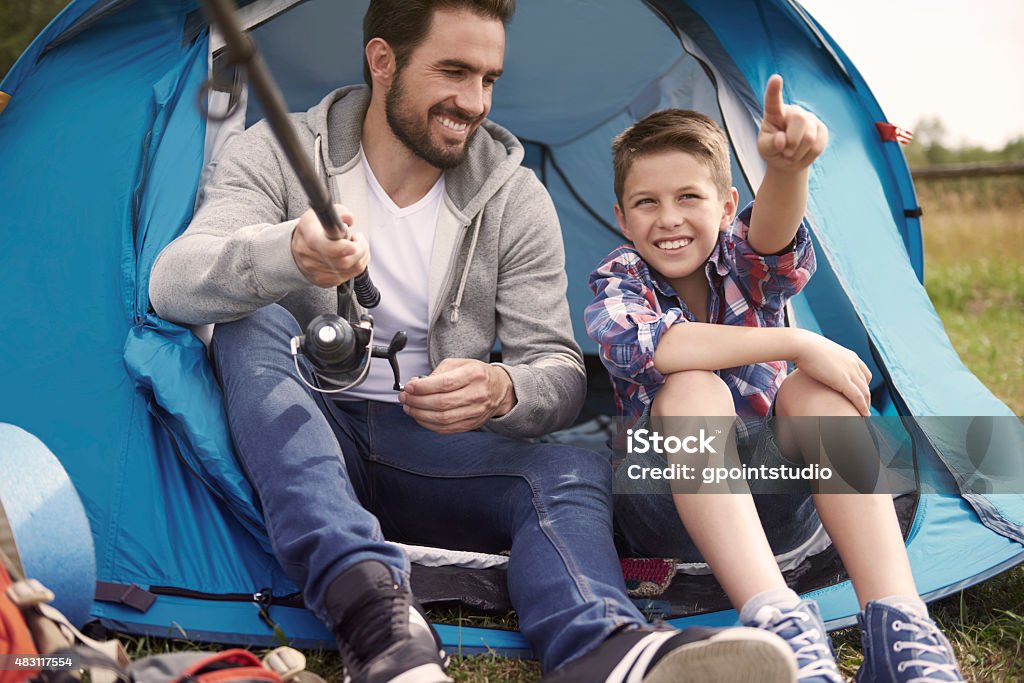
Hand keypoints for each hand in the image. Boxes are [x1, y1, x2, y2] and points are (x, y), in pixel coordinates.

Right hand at [291, 205, 369, 287]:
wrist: (297, 246)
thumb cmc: (312, 228)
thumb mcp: (322, 213)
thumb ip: (340, 213)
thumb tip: (349, 219)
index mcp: (310, 238)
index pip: (329, 248)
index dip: (345, 248)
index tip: (354, 241)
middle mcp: (311, 258)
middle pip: (344, 261)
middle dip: (360, 250)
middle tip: (358, 239)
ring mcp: (316, 272)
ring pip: (351, 270)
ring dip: (361, 257)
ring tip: (355, 246)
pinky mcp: (323, 281)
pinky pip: (348, 277)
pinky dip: (356, 266)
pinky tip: (351, 256)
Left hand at [399, 359, 516, 433]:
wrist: (499, 390)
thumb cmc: (476, 374)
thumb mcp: (459, 364)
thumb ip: (438, 372)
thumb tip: (416, 385)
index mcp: (474, 374)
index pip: (445, 383)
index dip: (423, 387)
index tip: (409, 387)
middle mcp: (477, 394)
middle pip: (442, 403)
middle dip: (417, 401)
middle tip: (404, 398)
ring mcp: (475, 412)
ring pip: (443, 419)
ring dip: (420, 414)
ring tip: (409, 408)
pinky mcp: (471, 424)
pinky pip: (446, 429)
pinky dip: (429, 424)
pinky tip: (420, 417)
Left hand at [757, 75, 828, 170]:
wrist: (788, 160)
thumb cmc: (772, 150)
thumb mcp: (764, 149)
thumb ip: (770, 144)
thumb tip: (782, 140)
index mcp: (775, 113)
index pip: (774, 101)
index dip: (774, 90)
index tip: (775, 78)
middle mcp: (794, 112)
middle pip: (800, 121)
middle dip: (792, 143)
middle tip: (785, 154)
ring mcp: (810, 119)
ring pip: (810, 137)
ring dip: (798, 154)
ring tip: (791, 156)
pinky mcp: (822, 129)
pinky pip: (818, 146)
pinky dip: (808, 157)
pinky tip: (802, 155)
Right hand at [792, 330, 871, 415]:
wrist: (801, 345)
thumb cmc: (804, 347)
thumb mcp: (821, 353)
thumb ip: (824, 360)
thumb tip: (815, 363)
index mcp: (850, 356)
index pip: (864, 373)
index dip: (863, 386)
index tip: (860, 395)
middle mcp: (854, 364)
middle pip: (866, 384)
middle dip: (866, 397)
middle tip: (863, 408)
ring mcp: (850, 372)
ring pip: (864, 392)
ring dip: (866, 405)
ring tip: (863, 415)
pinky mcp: (844, 381)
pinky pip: (858, 397)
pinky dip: (862, 407)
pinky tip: (863, 415)